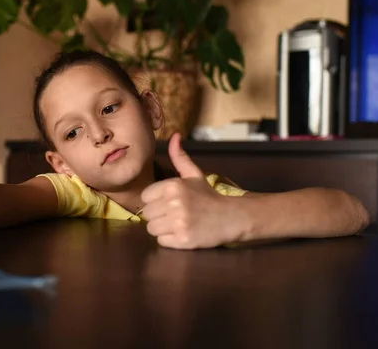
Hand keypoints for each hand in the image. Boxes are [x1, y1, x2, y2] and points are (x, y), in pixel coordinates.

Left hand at [141, 133, 247, 248]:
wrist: (231, 218)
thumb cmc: (208, 196)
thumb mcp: (194, 175)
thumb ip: (180, 158)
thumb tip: (174, 136)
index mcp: (173, 186)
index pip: (145, 197)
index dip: (155, 201)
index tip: (168, 202)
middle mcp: (174, 203)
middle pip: (147, 214)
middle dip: (158, 215)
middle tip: (174, 214)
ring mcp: (178, 222)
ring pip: (151, 229)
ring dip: (162, 228)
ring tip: (177, 224)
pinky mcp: (182, 239)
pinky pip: (161, 241)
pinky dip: (170, 240)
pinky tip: (182, 233)